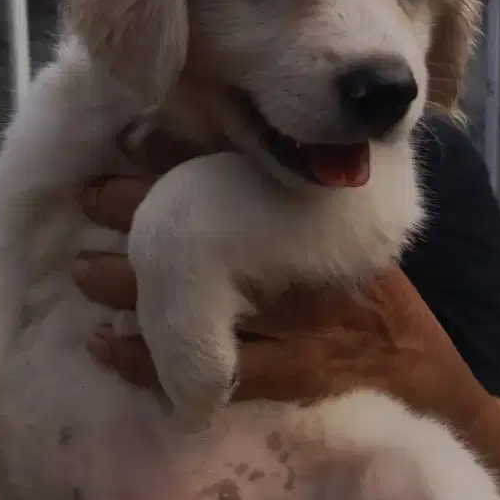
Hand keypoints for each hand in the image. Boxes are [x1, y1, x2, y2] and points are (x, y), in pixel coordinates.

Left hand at [72, 173, 489, 433]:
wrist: (415, 361)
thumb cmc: (367, 276)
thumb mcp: (342, 215)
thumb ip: (288, 177)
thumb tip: (220, 126)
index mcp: (312, 216)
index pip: (231, 171)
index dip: (171, 157)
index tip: (126, 143)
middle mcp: (299, 264)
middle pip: (203, 229)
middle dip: (137, 212)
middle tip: (89, 197)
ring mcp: (291, 322)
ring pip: (192, 297)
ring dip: (129, 282)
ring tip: (83, 267)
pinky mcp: (285, 373)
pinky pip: (203, 369)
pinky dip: (146, 359)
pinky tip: (106, 344)